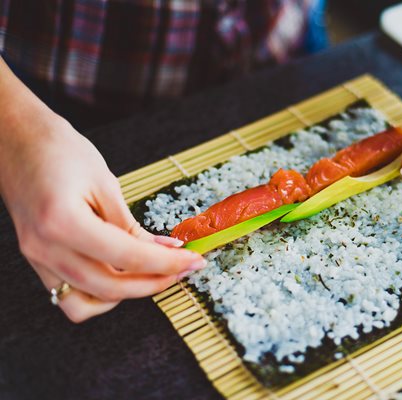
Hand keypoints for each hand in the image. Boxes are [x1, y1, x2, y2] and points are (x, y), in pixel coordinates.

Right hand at [0, 96, 205, 321]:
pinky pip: (68, 296)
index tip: (195, 261)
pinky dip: (98, 295)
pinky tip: (121, 276)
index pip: (128, 258)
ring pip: (86, 303)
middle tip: (183, 269)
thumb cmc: (58, 149)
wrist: (14, 138)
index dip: (168, 263)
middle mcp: (45, 248)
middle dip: (155, 283)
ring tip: (154, 275)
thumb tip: (165, 250)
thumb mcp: (104, 182)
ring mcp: (36, 258)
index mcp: (63, 222)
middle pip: (110, 288)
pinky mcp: (36, 260)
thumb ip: (132, 224)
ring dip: (126, 295)